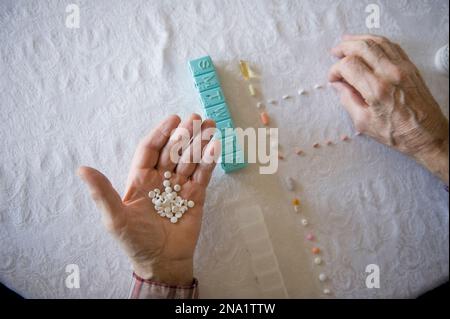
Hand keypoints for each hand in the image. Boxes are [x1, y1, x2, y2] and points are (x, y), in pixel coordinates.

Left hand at [78, 114, 219, 284]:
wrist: (162, 262)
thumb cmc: (135, 241)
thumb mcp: (115, 218)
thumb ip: (102, 192)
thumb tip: (81, 169)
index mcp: (141, 179)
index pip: (150, 150)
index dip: (161, 133)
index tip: (173, 119)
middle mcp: (161, 178)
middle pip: (173, 151)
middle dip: (184, 134)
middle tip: (195, 119)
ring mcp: (180, 186)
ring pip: (190, 159)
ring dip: (199, 142)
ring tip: (209, 126)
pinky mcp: (196, 196)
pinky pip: (203, 175)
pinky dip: (209, 160)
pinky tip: (215, 145)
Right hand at [329, 34, 448, 183]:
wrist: (426, 134)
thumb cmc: (395, 132)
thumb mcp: (363, 122)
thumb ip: (348, 100)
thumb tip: (338, 85)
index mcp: (376, 90)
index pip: (349, 66)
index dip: (336, 69)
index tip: (333, 78)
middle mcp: (390, 73)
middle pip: (362, 47)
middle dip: (345, 47)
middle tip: (335, 53)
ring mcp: (402, 67)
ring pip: (377, 42)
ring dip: (359, 40)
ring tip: (347, 43)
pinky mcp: (410, 66)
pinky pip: (392, 46)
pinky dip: (377, 42)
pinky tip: (368, 45)